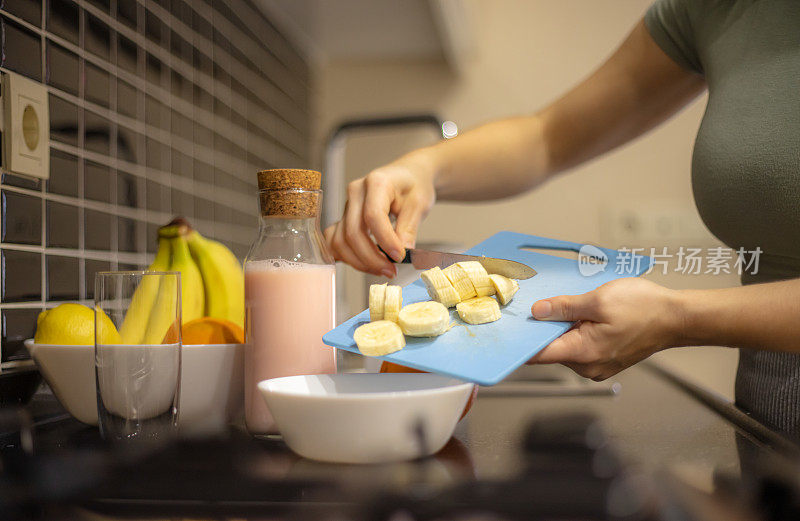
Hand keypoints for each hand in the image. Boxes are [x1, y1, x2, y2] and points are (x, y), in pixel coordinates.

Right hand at [323, 155, 436, 276]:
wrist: (409, 175)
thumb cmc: (414, 185)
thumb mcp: (420, 203)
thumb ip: (409, 227)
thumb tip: (402, 252)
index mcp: (376, 182)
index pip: (373, 216)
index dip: (385, 241)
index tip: (400, 257)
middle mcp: (356, 192)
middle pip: (353, 232)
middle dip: (372, 258)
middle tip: (392, 270)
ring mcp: (347, 205)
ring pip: (341, 240)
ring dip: (360, 261)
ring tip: (383, 269)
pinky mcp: (344, 217)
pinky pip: (335, 241)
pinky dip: (346, 256)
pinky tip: (364, 264)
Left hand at [528, 278, 683, 380]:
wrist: (676, 319)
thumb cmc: (644, 308)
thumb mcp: (598, 300)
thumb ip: (564, 308)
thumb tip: (538, 312)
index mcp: (583, 353)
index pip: (538, 355)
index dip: (522, 342)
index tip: (510, 331)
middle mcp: (587, 367)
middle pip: (551, 349)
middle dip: (547, 327)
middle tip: (548, 304)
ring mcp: (597, 367)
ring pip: (566, 347)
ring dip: (565, 328)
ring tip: (579, 308)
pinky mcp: (604, 361)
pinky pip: (580, 347)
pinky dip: (578, 332)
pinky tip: (588, 316)